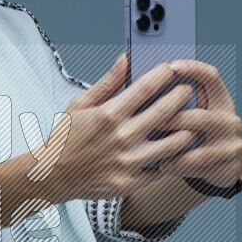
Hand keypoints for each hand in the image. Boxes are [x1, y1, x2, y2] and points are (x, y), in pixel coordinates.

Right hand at [29, 53, 199, 202]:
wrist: (52, 175)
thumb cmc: (65, 139)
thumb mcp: (80, 104)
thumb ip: (107, 83)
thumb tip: (125, 60)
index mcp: (109, 114)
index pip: (146, 88)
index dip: (164, 75)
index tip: (171, 71)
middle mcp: (121, 137)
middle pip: (165, 112)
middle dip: (181, 97)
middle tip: (187, 91)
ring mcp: (128, 161)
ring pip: (172, 144)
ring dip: (185, 130)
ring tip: (188, 124)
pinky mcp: (130, 181)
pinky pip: (161, 170)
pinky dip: (172, 160)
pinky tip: (174, 152)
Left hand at [154, 58, 241, 188]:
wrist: (219, 165)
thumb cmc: (193, 132)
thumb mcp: (190, 112)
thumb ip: (174, 97)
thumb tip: (142, 73)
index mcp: (220, 99)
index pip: (212, 77)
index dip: (194, 69)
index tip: (171, 67)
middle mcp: (230, 118)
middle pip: (202, 116)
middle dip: (175, 119)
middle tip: (152, 122)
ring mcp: (232, 142)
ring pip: (201, 145)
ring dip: (175, 146)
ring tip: (154, 149)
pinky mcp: (229, 164)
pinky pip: (202, 167)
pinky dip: (181, 166)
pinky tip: (163, 165)